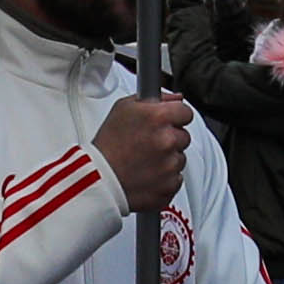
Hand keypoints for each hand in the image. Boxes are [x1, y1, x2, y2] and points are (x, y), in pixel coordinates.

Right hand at [92, 90, 192, 211]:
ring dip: (167, 159)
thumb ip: (153, 99)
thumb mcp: (124, 108)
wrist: (97, 179)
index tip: (168, 122)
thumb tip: (175, 98)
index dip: (175, 116)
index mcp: (158, 117)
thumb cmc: (107, 144)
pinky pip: (176, 178)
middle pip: (184, 135)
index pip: (185, 111)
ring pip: (180, 158)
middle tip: (149, 143)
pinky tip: (147, 174)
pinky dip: (165, 178)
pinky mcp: (170, 185)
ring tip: (144, 160)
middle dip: (170, 138)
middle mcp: (167, 140)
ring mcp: (170, 165)